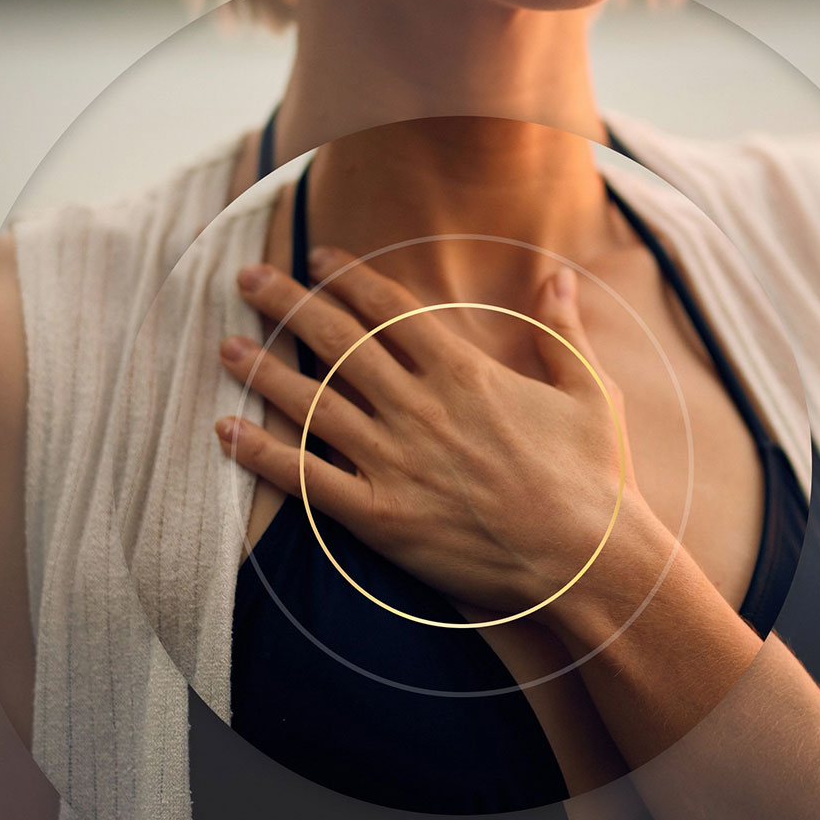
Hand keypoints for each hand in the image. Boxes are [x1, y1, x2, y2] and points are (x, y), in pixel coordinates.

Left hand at [215, 247, 642, 621]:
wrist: (588, 563)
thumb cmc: (594, 478)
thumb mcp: (588, 390)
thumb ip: (562, 329)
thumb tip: (558, 275)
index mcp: (465, 371)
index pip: (389, 308)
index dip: (347, 276)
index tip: (316, 255)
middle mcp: (419, 407)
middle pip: (337, 340)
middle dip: (288, 303)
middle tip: (248, 278)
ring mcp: (395, 462)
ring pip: (312, 402)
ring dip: (263, 369)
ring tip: (226, 345)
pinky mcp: (380, 517)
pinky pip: (306, 480)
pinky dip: (262, 454)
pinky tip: (226, 431)